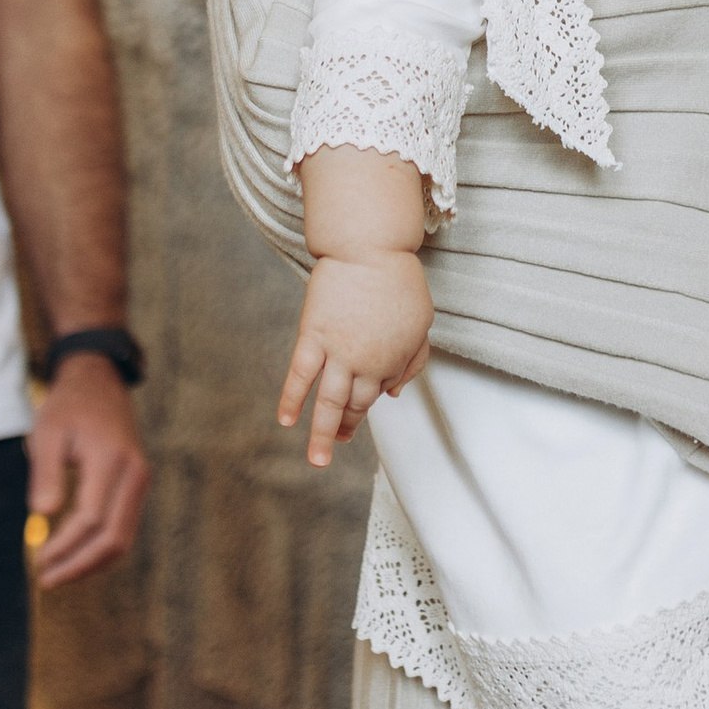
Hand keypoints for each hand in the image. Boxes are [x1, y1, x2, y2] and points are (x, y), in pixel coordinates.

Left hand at [27, 353, 148, 588]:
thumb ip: (45, 473)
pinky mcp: (137, 486)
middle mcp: (134, 474)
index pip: (90, 518)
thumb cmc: (68, 407)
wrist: (99, 382)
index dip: (64, 545)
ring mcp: (140, 481)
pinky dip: (102, 548)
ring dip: (92, 562)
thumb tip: (42, 515)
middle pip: (114, 538)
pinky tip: (77, 555)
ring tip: (60, 573)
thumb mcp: (48, 433)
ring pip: (123, 538)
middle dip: (79, 564)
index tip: (39, 558)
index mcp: (111, 459)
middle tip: (48, 579)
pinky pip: (124, 527)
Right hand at [279, 250, 432, 466]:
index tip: (358, 411)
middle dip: (344, 428)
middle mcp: (366, 363)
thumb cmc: (399, 282)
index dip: (367, 404)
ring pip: (328, 402)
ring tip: (316, 460)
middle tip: (335, 444)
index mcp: (395, 361)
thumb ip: (413, 360)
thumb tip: (395, 393)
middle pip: (353, 405)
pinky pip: (299, 375)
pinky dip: (291, 400)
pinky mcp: (313, 336)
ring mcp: (337, 351)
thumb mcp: (422, 322)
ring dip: (322, 435)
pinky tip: (286, 421)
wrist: (370, 248)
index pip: (378, 395)